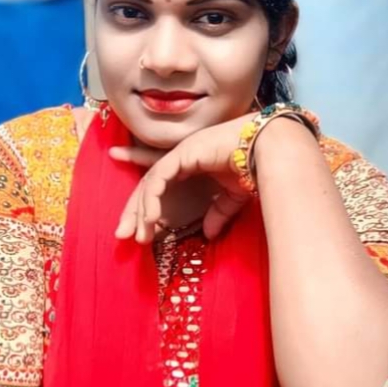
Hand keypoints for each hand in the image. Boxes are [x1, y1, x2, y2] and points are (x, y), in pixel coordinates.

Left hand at [109, 114, 253, 242]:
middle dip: (133, 209)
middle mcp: (182, 154)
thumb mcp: (232, 198)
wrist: (269, 150)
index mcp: (191, 161)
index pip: (157, 171)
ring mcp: (181, 151)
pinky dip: (152, 198)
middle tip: (121, 234)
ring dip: (141, 211)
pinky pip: (158, 177)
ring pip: (150, 182)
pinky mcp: (183, 152)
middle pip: (148, 183)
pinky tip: (151, 218)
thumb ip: (217, 214)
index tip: (118, 173)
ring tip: (138, 236)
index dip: (137, 172)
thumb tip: (209, 234)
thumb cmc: (254, 166)